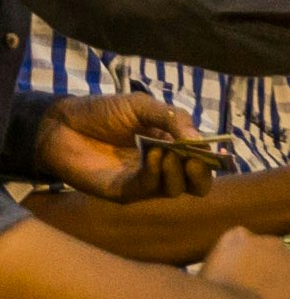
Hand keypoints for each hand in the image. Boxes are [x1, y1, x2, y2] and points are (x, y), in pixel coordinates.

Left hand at [36, 92, 213, 202]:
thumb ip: (173, 118)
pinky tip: (154, 155)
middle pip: (194, 183)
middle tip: (197, 159)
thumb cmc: (103, 112)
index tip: (218, 151)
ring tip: (171, 152)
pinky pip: (147, 188)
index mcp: (171, 146)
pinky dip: (156, 173)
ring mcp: (142, 181)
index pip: (201, 159)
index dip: (212, 158)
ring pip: (175, 189)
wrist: (62, 124)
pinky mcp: (121, 192)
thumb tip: (200, 139)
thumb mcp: (143, 106)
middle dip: (202, 173)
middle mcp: (161, 167)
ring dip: (178, 172)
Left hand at [201, 224, 289, 298]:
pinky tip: (220, 267)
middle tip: (251, 295)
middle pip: (284, 265)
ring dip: (252, 262)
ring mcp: (267, 244)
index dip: (287, 295)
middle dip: (271, 276)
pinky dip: (230, 252)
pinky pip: (236, 241)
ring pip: (261, 251)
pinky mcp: (240, 239)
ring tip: (233, 282)